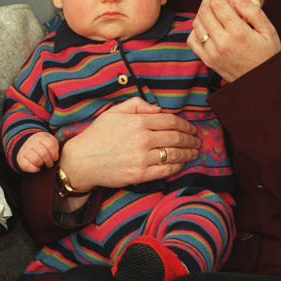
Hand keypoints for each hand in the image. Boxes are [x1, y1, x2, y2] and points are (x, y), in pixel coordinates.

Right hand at [16, 131, 59, 172]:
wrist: (25, 145)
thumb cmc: (42, 145)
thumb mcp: (49, 141)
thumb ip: (54, 145)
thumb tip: (56, 155)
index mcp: (41, 137)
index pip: (50, 145)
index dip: (54, 154)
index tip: (55, 158)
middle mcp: (32, 142)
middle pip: (44, 153)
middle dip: (49, 161)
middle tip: (50, 163)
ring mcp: (25, 149)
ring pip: (36, 160)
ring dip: (41, 164)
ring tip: (43, 164)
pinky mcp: (20, 158)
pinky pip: (27, 166)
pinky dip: (34, 169)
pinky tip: (37, 168)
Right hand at [59, 97, 201, 192]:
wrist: (82, 161)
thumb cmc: (97, 135)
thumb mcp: (114, 112)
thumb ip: (137, 105)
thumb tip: (158, 108)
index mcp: (138, 122)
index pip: (170, 121)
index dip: (185, 124)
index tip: (191, 127)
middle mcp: (143, 139)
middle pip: (176, 137)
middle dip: (191, 139)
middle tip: (198, 140)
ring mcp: (143, 158)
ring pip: (174, 154)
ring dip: (189, 153)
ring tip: (195, 152)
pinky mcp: (140, 175)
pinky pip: (166, 170)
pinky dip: (178, 166)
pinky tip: (182, 163)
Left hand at [188, 0, 280, 81]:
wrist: (263, 84)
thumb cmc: (268, 55)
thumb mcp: (269, 31)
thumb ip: (254, 12)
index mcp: (238, 33)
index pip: (218, 4)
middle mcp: (222, 42)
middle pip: (204, 11)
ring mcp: (212, 52)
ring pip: (196, 24)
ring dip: (202, 12)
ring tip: (212, 10)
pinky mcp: (207, 60)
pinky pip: (192, 40)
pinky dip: (196, 30)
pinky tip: (206, 27)